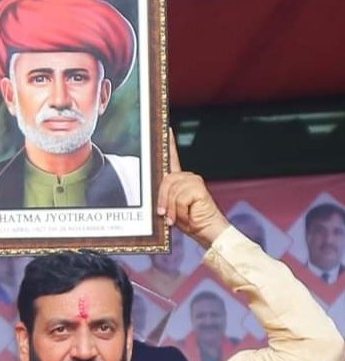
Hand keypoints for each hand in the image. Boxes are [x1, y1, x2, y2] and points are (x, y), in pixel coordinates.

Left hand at [157, 130, 229, 246]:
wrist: (208, 232)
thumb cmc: (189, 222)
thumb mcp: (171, 209)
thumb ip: (164, 198)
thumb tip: (153, 195)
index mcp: (180, 181)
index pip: (172, 159)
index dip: (169, 144)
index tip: (166, 129)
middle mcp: (187, 177)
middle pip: (165, 181)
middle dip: (162, 200)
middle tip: (163, 215)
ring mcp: (194, 181)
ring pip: (171, 190)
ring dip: (171, 209)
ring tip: (176, 219)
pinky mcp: (198, 187)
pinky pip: (179, 198)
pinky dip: (179, 211)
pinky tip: (188, 216)